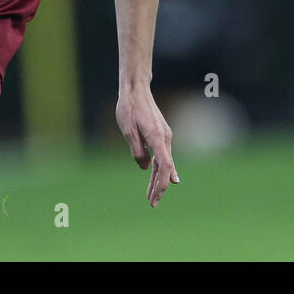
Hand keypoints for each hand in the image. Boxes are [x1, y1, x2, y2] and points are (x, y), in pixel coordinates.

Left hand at [116, 85, 179, 206]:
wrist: (136, 89)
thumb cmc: (129, 108)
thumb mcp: (128, 132)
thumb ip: (137, 151)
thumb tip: (145, 168)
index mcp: (157, 138)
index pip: (164, 166)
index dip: (162, 183)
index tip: (156, 197)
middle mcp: (164, 138)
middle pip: (165, 168)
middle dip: (159, 186)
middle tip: (153, 204)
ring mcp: (164, 135)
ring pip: (164, 162)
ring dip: (158, 178)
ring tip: (152, 195)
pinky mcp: (160, 133)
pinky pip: (162, 154)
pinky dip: (159, 167)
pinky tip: (162, 176)